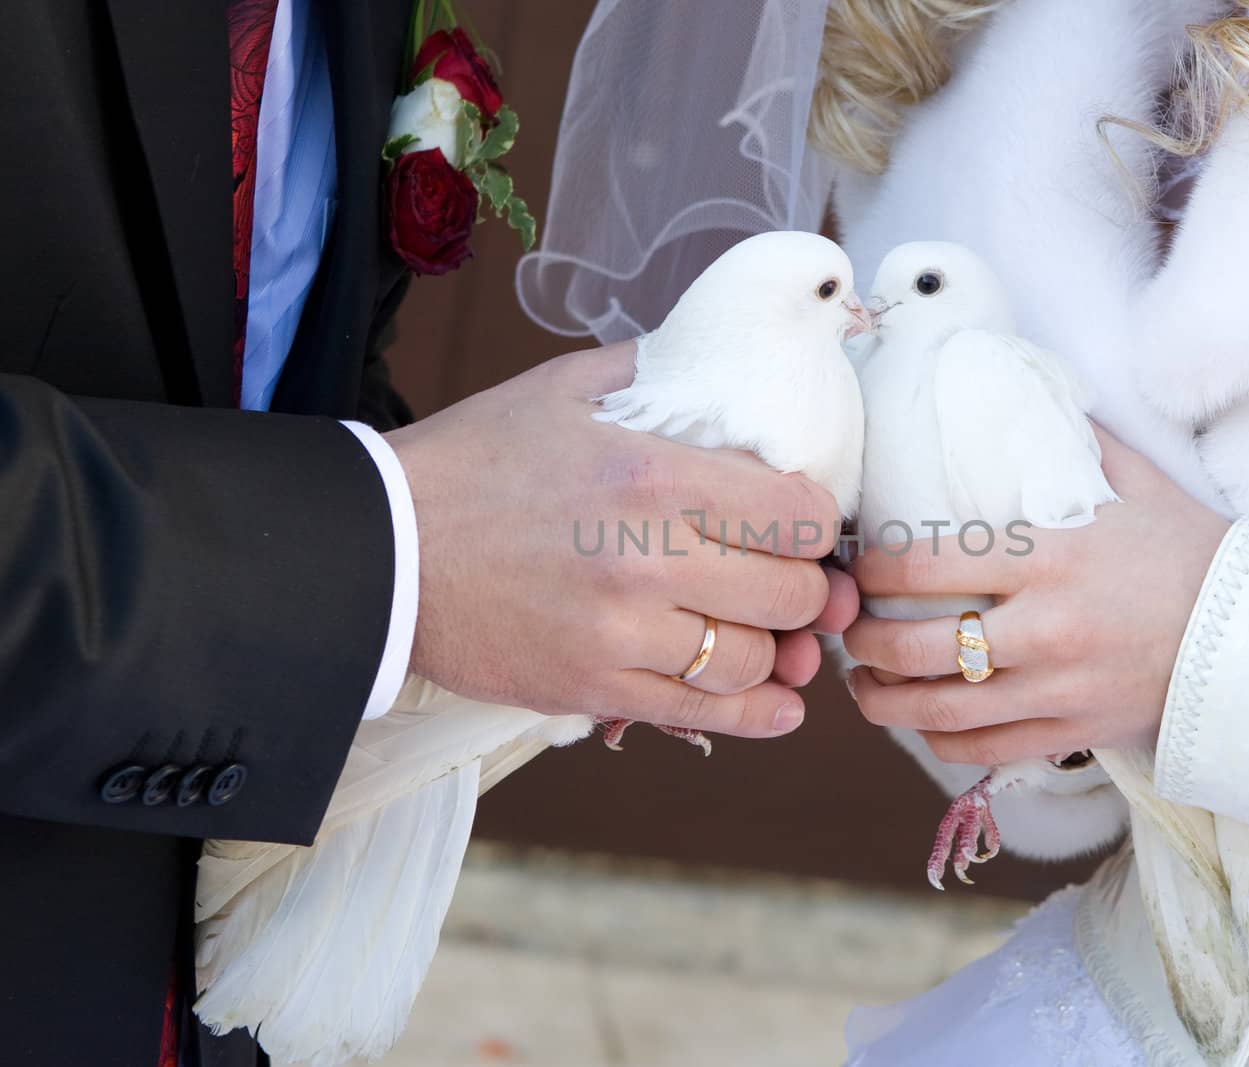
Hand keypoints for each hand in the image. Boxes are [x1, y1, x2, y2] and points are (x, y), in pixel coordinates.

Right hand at [386, 343, 857, 737]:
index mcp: (652, 476)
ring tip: (766, 630)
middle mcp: (646, 562)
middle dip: (806, 586)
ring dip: (775, 648)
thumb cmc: (477, 461)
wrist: (380, 548)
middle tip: (794, 577)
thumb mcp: (567, 389)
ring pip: (755, 662)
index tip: (805, 521)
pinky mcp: (591, 692)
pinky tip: (777, 701)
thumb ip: (659, 370)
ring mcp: (619, 638)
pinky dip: (756, 714)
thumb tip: (732, 363)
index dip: (818, 520)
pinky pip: (705, 715)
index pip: (800, 515)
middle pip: (791, 593)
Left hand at [843, 426, 1228, 763]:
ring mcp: (1060, 689)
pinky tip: (918, 722)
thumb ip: (1065, 437)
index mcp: (1050, 555)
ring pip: (939, 712)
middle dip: (863, 641)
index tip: (855, 566)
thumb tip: (1012, 382)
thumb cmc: (1187, 548)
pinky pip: (984, 750)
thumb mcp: (1130, 479)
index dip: (869, 572)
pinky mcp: (1075, 733)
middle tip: (847, 627)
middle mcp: (1048, 627)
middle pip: (916, 649)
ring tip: (862, 685)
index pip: (923, 568)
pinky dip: (938, 740)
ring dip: (882, 703)